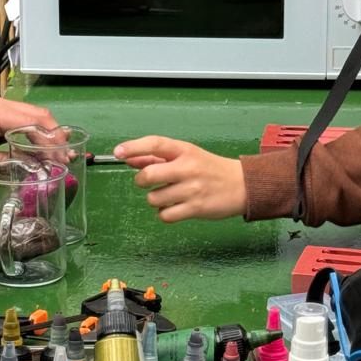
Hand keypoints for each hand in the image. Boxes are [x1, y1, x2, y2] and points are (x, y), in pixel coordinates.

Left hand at [0, 98, 57, 176]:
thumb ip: (1, 162)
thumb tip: (31, 168)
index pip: (31, 123)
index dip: (49, 142)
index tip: (58, 161)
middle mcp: (2, 105)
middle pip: (40, 116)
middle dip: (56, 139)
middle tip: (65, 162)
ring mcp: (2, 107)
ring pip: (37, 117)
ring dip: (51, 136)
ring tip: (62, 157)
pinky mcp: (2, 115)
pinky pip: (28, 120)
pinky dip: (41, 134)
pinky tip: (49, 148)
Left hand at [113, 135, 245, 221]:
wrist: (242, 185)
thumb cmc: (209, 169)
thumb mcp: (186, 156)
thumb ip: (157, 158)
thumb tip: (129, 158)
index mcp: (185, 150)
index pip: (155, 144)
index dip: (133, 147)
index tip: (118, 152)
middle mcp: (188, 168)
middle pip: (148, 176)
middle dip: (142, 181)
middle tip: (148, 182)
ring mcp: (192, 189)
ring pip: (153, 198)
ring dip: (155, 199)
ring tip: (169, 195)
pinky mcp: (196, 208)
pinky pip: (164, 215)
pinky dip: (165, 213)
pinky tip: (174, 207)